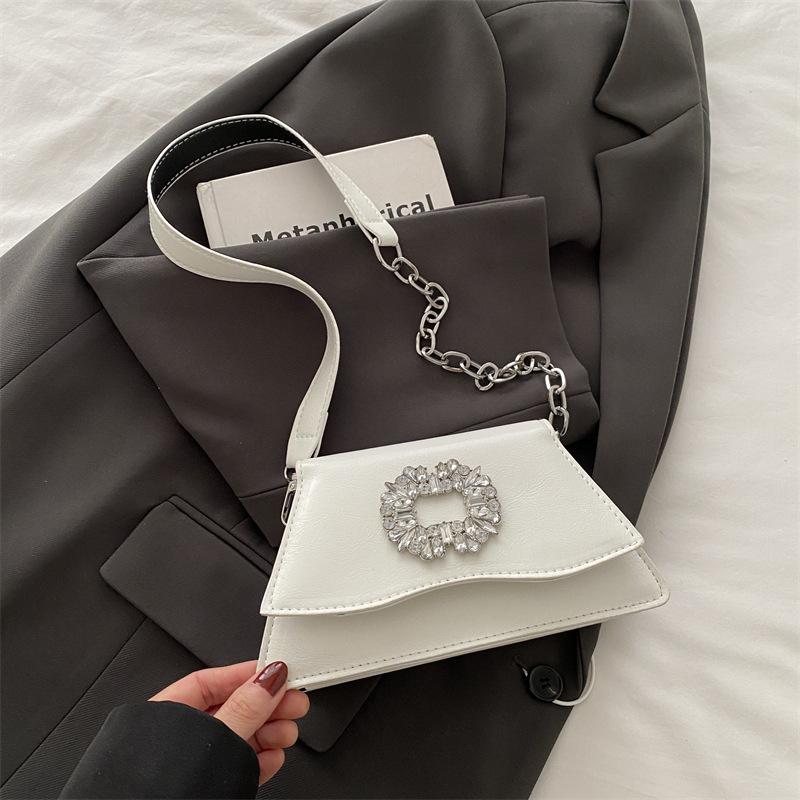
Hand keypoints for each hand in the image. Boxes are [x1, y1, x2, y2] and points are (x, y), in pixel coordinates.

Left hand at [149, 660, 308, 784]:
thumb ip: (243, 709)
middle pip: (232, 709)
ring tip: (287, 732)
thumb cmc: (150, 796)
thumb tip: (268, 680)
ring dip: (269, 733)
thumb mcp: (212, 740)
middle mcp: (178, 740)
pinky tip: (273, 758)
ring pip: (240, 739)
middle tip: (295, 702)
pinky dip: (260, 760)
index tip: (279, 673)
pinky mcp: (207, 790)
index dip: (249, 675)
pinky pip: (239, 766)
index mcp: (165, 716)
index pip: (212, 681)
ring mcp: (194, 766)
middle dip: (268, 706)